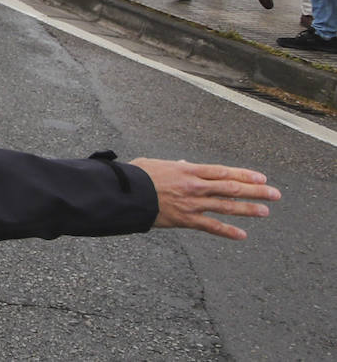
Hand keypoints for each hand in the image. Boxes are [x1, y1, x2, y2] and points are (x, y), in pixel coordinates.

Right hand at [130, 158, 279, 239]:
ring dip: (248, 209)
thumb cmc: (136, 177)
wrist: (124, 194)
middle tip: (274, 194)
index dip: (244, 175)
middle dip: (255, 191)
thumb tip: (182, 165)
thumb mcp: (155, 164)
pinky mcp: (185, 219)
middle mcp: (195, 186)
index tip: (260, 178)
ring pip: (226, 206)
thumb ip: (173, 166)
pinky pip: (211, 226)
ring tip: (265, 211)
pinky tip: (242, 235)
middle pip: (231, 187)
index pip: (223, 171)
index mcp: (188, 171)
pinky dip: (227, 231)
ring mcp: (192, 203)